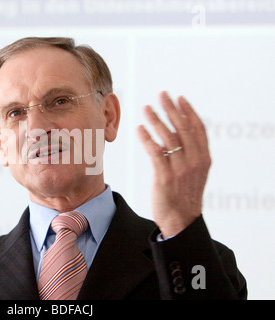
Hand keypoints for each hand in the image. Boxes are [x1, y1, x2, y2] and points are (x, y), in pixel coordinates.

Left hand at [137, 91, 210, 237]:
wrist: (180, 220)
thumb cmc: (184, 194)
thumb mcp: (194, 172)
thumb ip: (190, 153)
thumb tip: (179, 132)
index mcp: (203, 158)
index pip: (198, 129)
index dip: (188, 111)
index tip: (179, 98)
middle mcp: (194, 161)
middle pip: (183, 128)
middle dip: (172, 109)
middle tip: (162, 94)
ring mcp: (180, 169)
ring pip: (168, 137)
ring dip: (157, 120)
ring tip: (146, 108)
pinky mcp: (165, 177)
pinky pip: (155, 152)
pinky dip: (147, 138)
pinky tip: (140, 128)